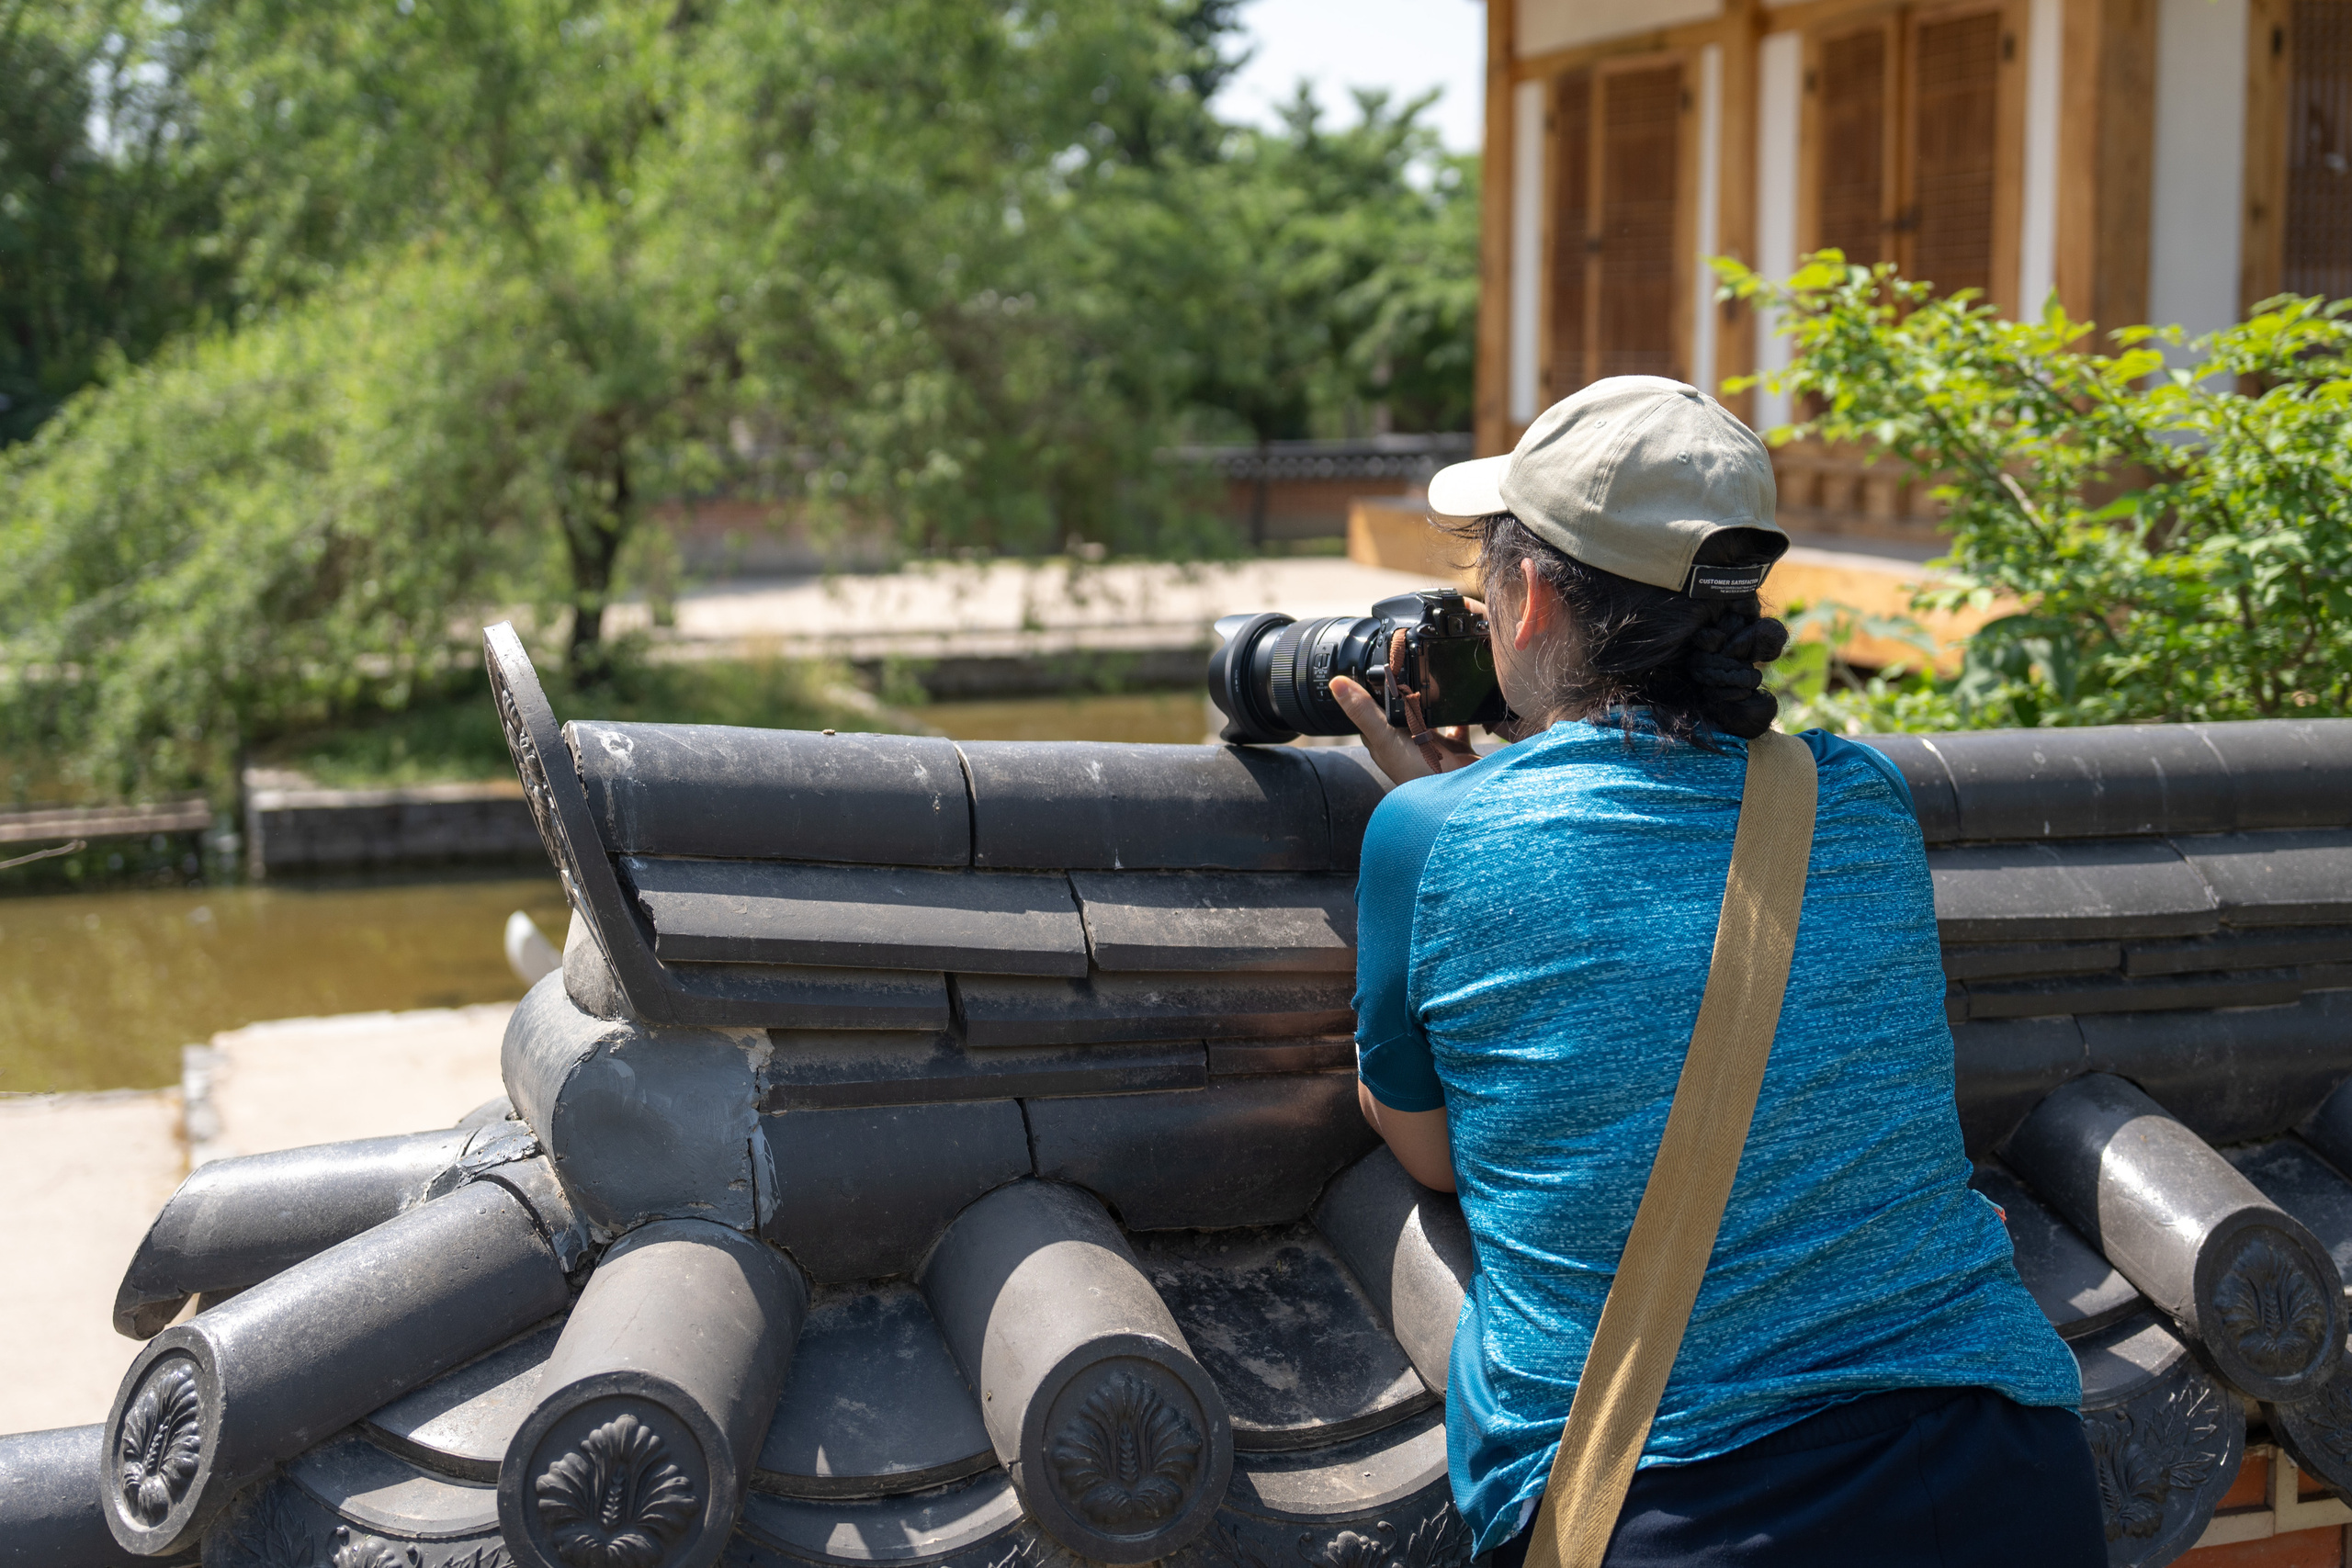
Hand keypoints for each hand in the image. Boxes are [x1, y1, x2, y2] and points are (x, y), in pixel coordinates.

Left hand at [1329, 675, 1479, 785]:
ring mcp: (1431, 745)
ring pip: (1428, 715)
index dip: (1367, 692)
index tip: (1367, 669)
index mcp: (1384, 739)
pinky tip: (1461, 700)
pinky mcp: (1455, 748)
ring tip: (1431, 675)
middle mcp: (1406, 742)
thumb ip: (1363, 710)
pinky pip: (1457, 726)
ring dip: (1429, 700)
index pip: (1369, 711)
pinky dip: (1459, 715)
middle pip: (1400, 711)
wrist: (1457, 794)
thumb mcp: (1385, 736)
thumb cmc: (1416, 772)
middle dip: (1402, 692)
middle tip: (1405, 664)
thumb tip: (1335, 683)